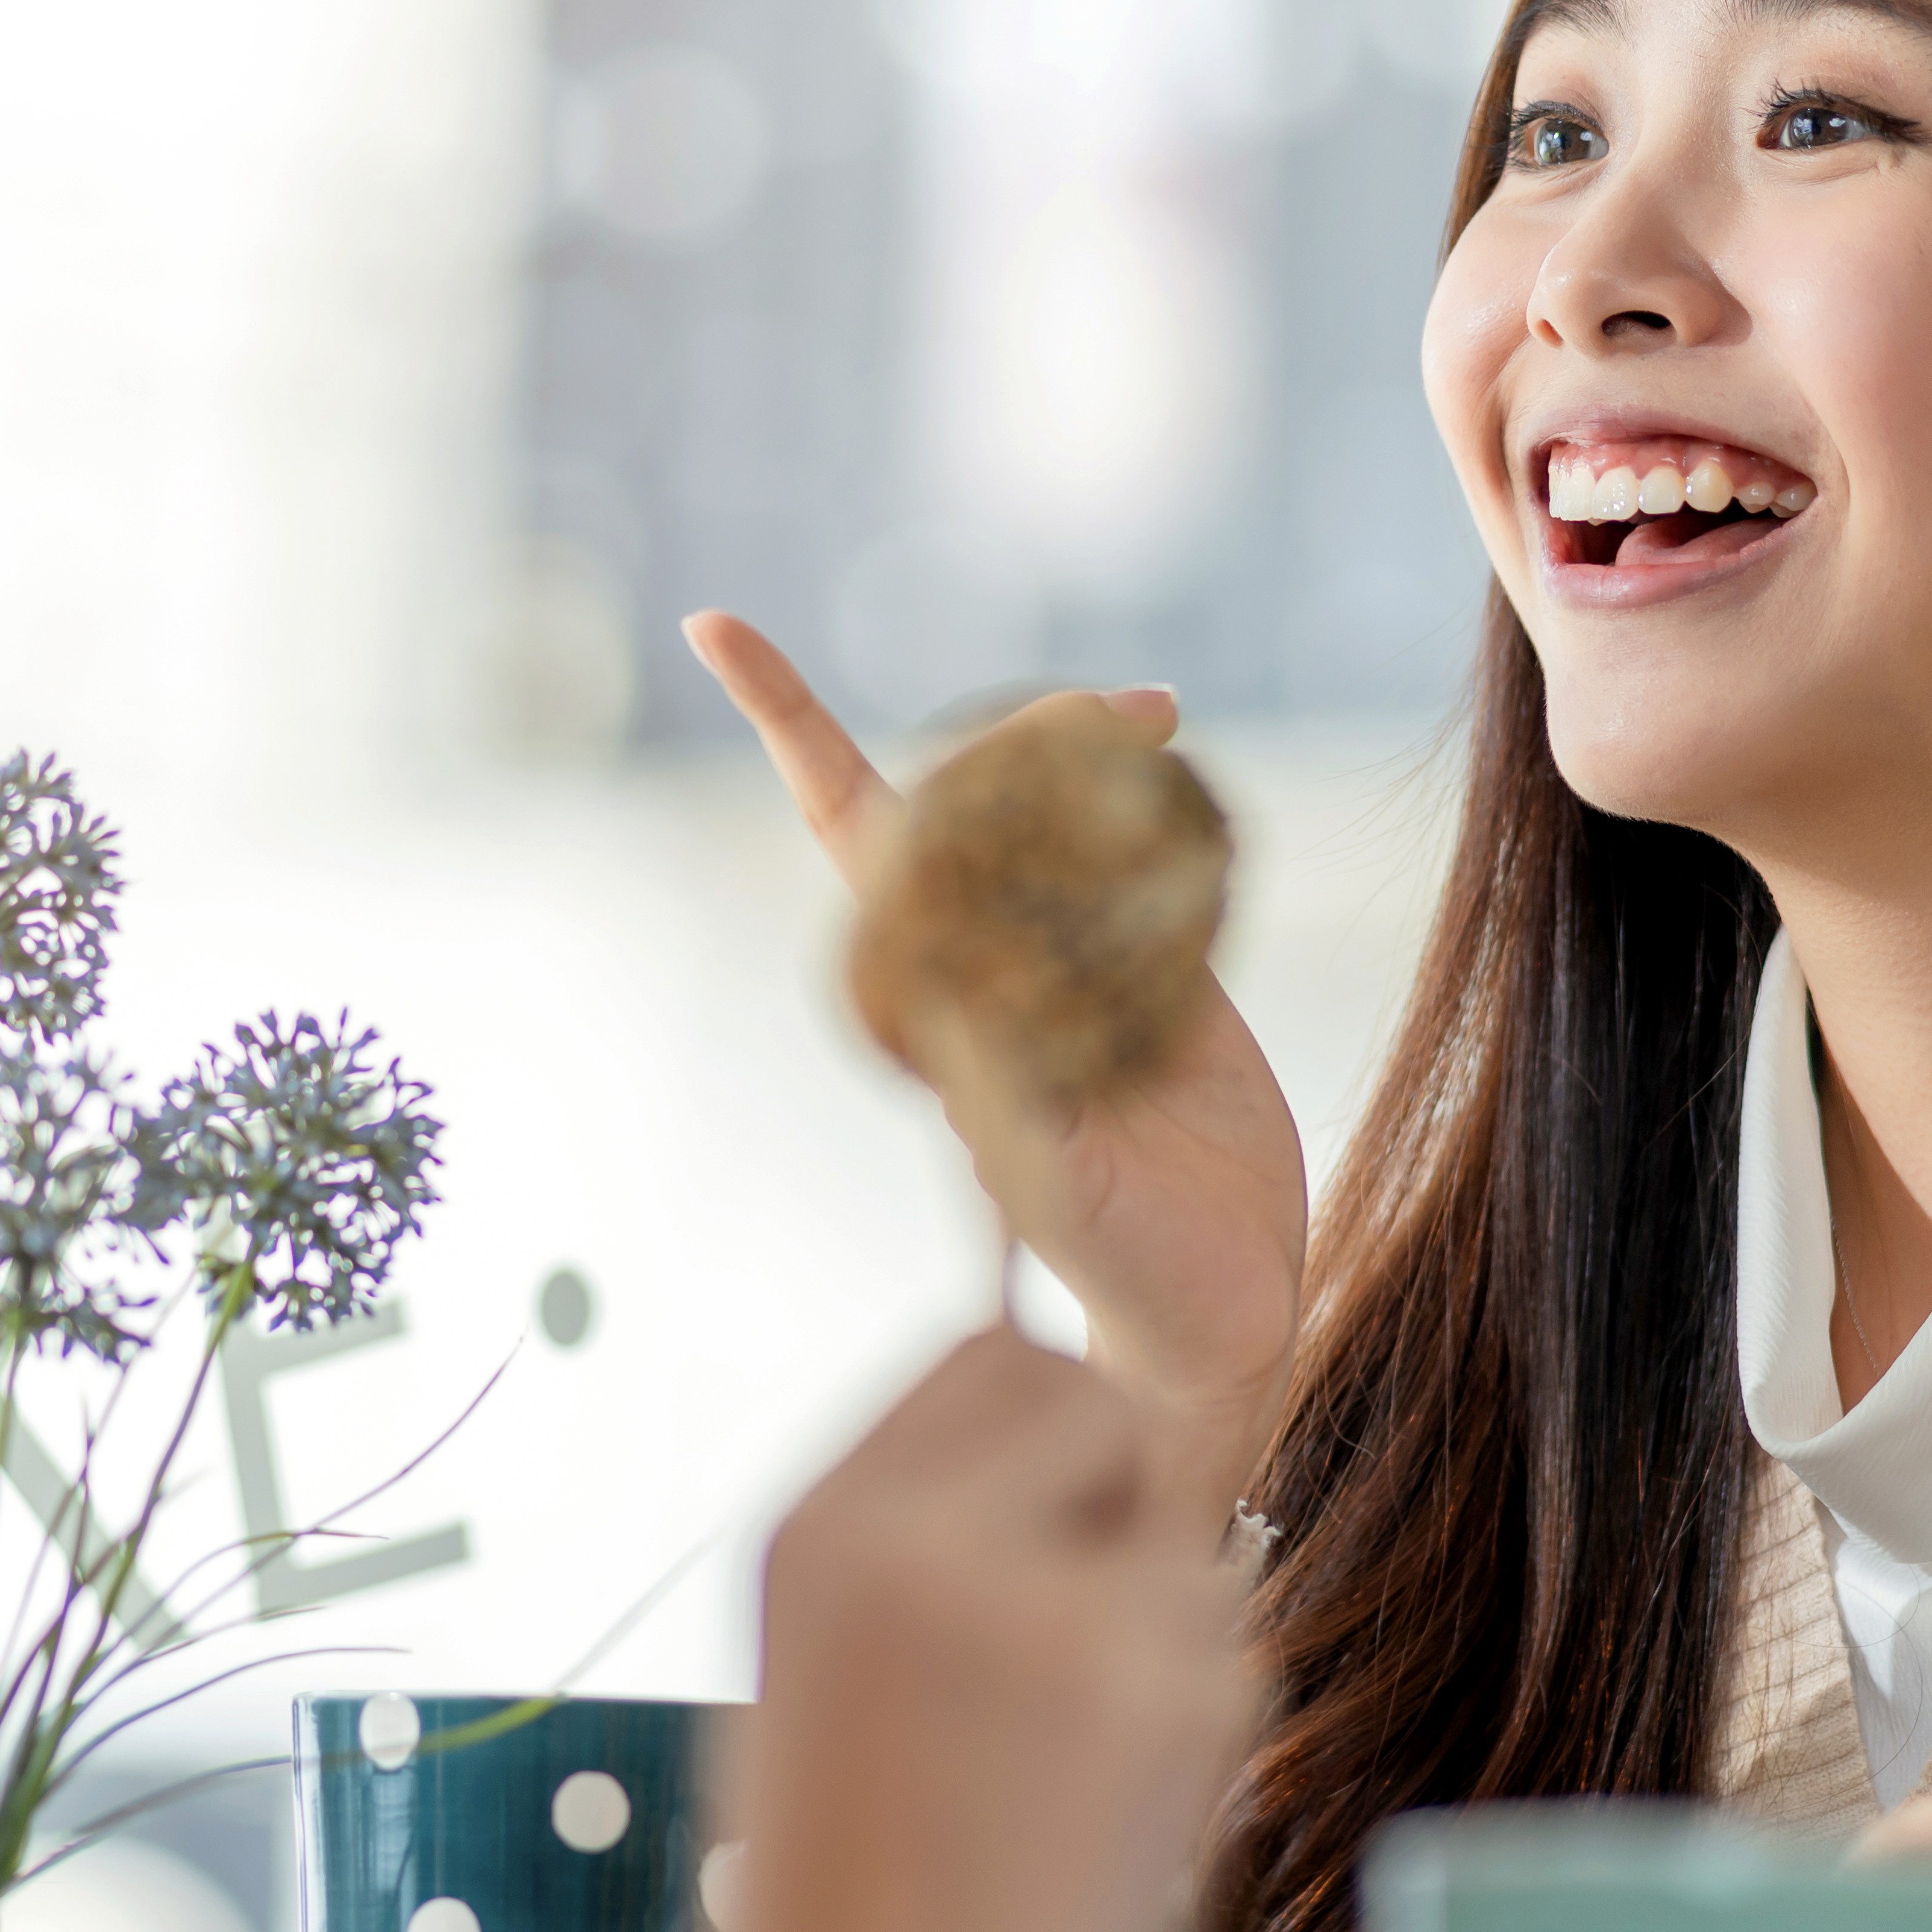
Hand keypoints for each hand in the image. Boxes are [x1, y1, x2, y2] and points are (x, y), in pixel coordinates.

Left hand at [684, 612, 1310, 1492]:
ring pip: (1053, 807)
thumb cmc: (1128, 1272)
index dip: (789, 727)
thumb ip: (1009, 1107)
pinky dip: (1160, 802)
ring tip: (1158, 714)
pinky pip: (1137, 853)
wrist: (1218, 1308)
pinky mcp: (1157, 974)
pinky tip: (1188, 782)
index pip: (854, 836)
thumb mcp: (1057, 1194)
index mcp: (942, 1004)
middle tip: (1127, 706)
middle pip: (971, 796)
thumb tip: (959, 1008)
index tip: (712, 623)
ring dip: (1092, 745)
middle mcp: (993, 967)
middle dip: (1024, 729)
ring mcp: (1072, 962)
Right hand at [692, 1331, 1255, 1931]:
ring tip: (1065, 1765)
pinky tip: (1110, 1820)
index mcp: (822, 1526)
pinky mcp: (1172, 1707)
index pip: (993, 1350)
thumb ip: (922, 1544)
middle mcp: (938, 1540)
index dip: (1039, 1424)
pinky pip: (1229, 1646)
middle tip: (1071, 1632)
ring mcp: (1064, 1616)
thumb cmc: (831, 1915)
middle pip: (1103, 1402)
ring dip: (1160, 1619)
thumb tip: (1064, 1446)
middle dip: (1113, 1494)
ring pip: (1187, 1537)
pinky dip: (1196, 1714)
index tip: (1042, 1505)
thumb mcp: (813, 1676)